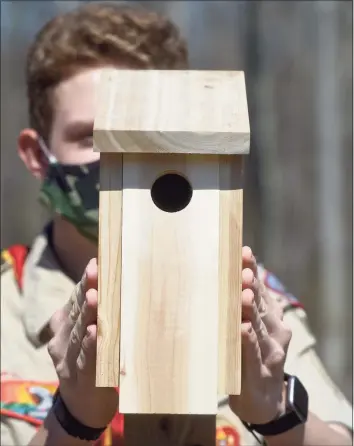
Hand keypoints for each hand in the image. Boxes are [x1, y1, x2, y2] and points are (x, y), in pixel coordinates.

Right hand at [47, 258, 117, 428]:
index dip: (85, 281)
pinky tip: (94, 333)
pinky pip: (86, 359)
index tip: (97, 262)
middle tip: (96, 270)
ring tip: (93, 297)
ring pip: (79, 333)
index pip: (75, 298)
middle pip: (76, 311)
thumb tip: (117, 285)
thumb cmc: (94, 362)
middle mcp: (63, 339)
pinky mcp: (80, 378)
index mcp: (66, 325)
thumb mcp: (93, 334)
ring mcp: (68, 359)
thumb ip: (100, 313)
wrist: (83, 406)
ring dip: (87, 314)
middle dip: (86, 289)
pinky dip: (91, 346)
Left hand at [229, 247, 291, 424]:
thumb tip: (219, 280)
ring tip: (243, 293)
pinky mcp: (259, 373)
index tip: (243, 252)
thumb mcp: (250, 330)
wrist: (265, 402)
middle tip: (243, 267)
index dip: (253, 270)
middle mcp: (275, 332)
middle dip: (251, 285)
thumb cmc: (251, 358)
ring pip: (259, 327)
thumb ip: (240, 307)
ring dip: (251, 310)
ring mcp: (271, 353)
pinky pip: (252, 355)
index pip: (261, 290)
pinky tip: (243, 330)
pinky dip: (248, 342)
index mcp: (271, 319)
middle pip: (261, 304)